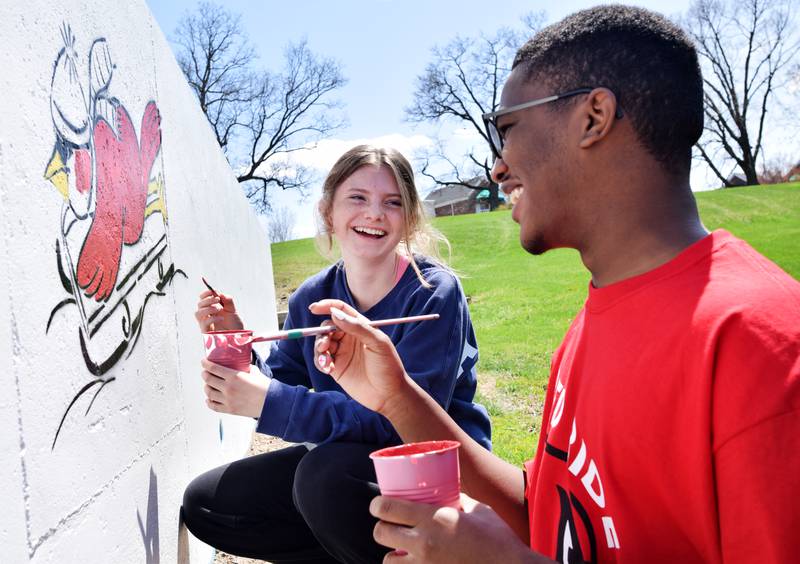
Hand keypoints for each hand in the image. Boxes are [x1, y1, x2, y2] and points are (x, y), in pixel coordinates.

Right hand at [195, 290, 243, 331]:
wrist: (238, 337)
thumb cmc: (234, 324)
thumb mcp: (232, 310)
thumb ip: (228, 301)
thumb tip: (220, 294)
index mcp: (211, 309)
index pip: (203, 299)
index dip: (205, 294)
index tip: (211, 291)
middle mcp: (206, 316)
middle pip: (199, 305)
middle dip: (207, 300)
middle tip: (217, 300)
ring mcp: (205, 324)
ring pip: (198, 313)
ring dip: (208, 308)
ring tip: (218, 309)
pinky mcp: (206, 332)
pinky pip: (204, 323)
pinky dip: (212, 318)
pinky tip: (221, 318)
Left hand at [200, 358, 267, 417]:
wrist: (271, 403)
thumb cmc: (265, 387)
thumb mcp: (254, 372)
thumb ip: (244, 368)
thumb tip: (240, 365)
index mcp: (234, 376)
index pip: (213, 368)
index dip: (205, 364)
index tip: (204, 362)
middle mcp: (228, 388)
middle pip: (208, 380)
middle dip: (205, 374)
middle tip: (205, 372)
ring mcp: (228, 400)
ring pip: (209, 393)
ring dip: (206, 387)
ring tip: (208, 385)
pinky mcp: (230, 410)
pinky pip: (214, 406)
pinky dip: (209, 402)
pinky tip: (209, 399)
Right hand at [309, 299, 407, 414]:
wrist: (389, 394)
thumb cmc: (388, 366)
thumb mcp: (377, 343)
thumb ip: (357, 327)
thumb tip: (335, 314)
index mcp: (360, 327)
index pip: (341, 311)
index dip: (327, 306)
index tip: (314, 308)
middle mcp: (349, 338)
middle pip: (327, 327)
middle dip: (322, 334)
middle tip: (325, 345)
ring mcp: (342, 352)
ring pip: (321, 343)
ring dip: (319, 349)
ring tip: (327, 361)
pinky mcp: (336, 368)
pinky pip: (320, 360)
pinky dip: (320, 362)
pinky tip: (329, 369)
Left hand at [370, 493, 536, 562]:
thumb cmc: (499, 538)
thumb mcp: (477, 510)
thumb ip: (458, 502)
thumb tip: (448, 494)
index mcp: (434, 518)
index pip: (388, 509)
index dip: (377, 505)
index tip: (377, 504)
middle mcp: (424, 542)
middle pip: (380, 534)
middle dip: (381, 528)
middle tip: (388, 525)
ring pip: (388, 561)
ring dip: (391, 554)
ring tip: (400, 550)